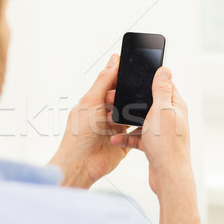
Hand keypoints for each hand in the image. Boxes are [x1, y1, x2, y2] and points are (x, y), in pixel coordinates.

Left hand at [49, 54, 129, 188]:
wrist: (82, 164)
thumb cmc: (78, 135)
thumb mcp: (90, 102)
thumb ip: (104, 81)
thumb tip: (113, 60)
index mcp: (96, 102)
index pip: (113, 84)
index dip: (123, 77)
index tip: (138, 68)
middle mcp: (106, 114)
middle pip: (125, 98)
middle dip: (130, 96)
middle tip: (138, 92)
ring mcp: (115, 128)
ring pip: (132, 114)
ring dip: (135, 113)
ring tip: (138, 110)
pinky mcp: (124, 141)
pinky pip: (137, 132)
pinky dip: (140, 128)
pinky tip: (145, 124)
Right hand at [109, 67, 192, 196]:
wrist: (168, 176)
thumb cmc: (167, 145)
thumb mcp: (161, 111)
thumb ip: (162, 90)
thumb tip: (165, 70)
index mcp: (175, 106)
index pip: (163, 86)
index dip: (148, 80)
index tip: (132, 77)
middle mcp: (170, 117)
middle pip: (148, 103)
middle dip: (131, 101)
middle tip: (115, 99)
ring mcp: (162, 132)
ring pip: (141, 121)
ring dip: (126, 122)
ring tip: (111, 121)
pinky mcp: (155, 145)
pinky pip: (138, 137)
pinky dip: (127, 138)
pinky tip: (115, 140)